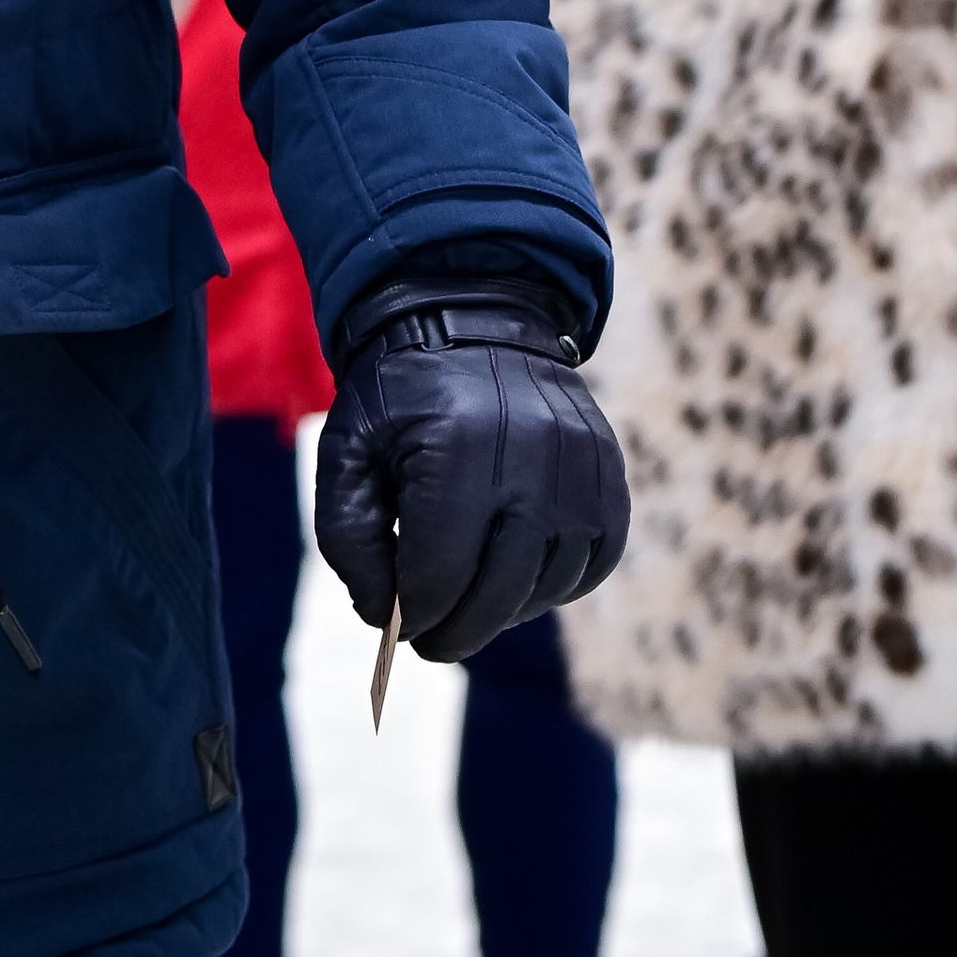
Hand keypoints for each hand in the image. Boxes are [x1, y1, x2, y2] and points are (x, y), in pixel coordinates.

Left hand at [313, 283, 629, 661]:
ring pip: (546, 587)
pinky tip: (517, 570)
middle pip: (497, 596)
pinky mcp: (609, 477)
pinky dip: (554, 582)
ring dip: (504, 608)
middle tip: (430, 639)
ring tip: (470, 593)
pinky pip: (592, 564)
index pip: (439, 578)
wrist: (475, 317)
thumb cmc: (401, 393)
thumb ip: (348, 538)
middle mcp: (532, 463)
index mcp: (458, 450)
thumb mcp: (347, 449)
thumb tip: (383, 616)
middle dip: (453, 631)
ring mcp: (580, 472)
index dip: (411, 615)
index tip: (395, 621)